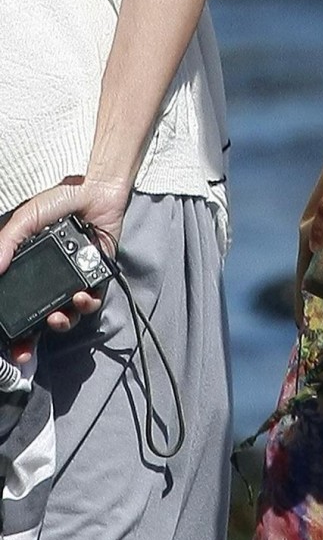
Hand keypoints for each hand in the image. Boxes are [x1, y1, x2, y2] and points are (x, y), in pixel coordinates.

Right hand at [0, 175, 129, 360]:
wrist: (95, 188)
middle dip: (31, 340)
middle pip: (39, 319)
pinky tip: (81, 296)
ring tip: (57, 318)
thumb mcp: (26, 219)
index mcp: (31, 268)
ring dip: (61, 324)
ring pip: (67, 316)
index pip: (19, 303)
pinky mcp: (97, 276)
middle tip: (26, 350)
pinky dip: (86, 304)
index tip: (7, 341)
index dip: (13, 325)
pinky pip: (92, 300)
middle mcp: (52, 279)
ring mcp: (74, 279)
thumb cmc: (59, 200)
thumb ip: (7, 242)